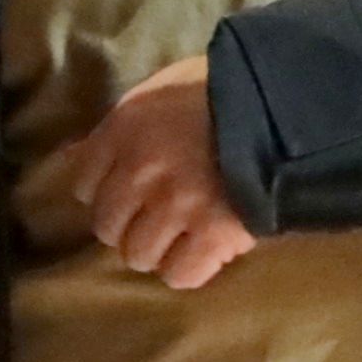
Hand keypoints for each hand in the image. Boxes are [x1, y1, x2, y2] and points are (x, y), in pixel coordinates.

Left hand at [63, 55, 260, 290]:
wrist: (288, 104)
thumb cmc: (225, 87)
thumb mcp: (162, 89)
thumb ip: (120, 125)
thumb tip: (72, 153)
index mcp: (125, 131)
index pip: (83, 185)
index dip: (106, 193)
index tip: (127, 194)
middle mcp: (140, 172)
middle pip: (108, 227)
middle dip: (128, 227)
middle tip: (156, 220)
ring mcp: (175, 206)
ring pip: (139, 256)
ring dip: (157, 251)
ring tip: (181, 237)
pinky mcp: (213, 234)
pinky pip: (181, 274)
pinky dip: (190, 269)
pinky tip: (205, 253)